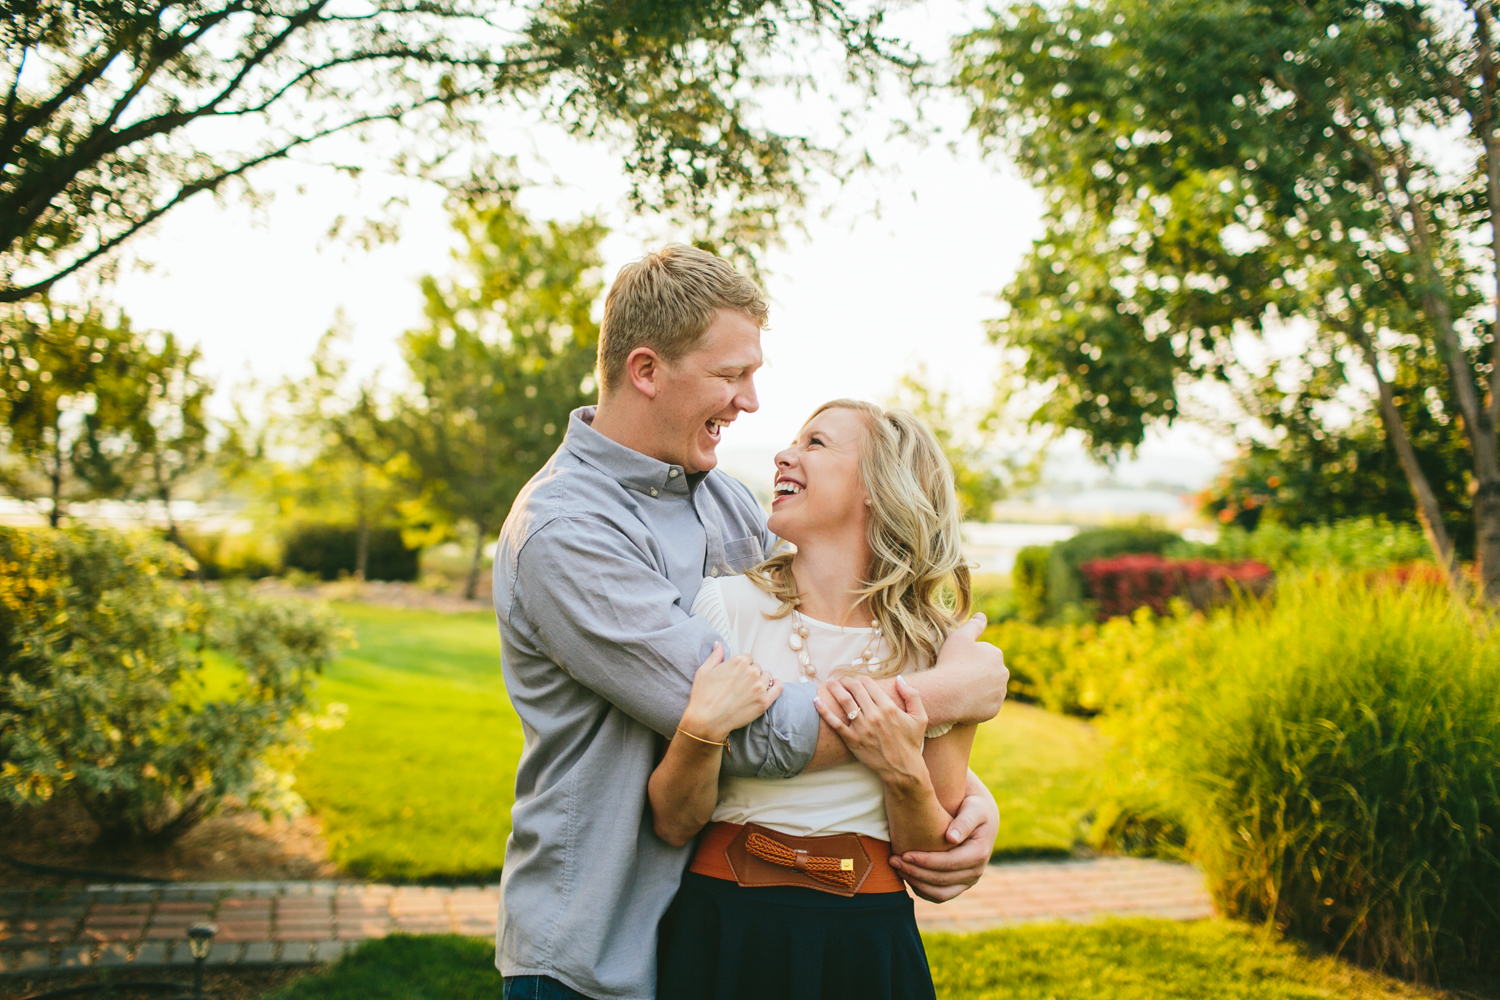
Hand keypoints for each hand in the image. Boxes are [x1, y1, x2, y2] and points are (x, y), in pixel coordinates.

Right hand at [679, 643, 780, 742]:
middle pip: (757, 668)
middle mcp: (751, 671)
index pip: (748, 658)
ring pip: (767, 678)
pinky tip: (772, 687)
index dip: (742, 667)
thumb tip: (719, 644)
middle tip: (741, 686)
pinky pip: (778, 688)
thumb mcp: (703, 671)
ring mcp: (759, 687)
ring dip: (761, 682)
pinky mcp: (764, 702)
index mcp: (738, 661)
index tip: (737, 676)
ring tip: (750, 691)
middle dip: (751, 675)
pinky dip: (777, 686)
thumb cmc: (702, 696)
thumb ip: (715, 656)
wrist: (706, 720)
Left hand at [813, 676, 927, 787]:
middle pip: (854, 689)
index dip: (859, 677)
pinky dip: (824, 711)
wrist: (903, 769)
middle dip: (845, 680)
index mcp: (889, 707)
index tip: (855, 678)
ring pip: (844, 701)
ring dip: (834, 689)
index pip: (868, 684)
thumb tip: (899, 678)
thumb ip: (911, 695)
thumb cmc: (911, 743)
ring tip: (829, 684)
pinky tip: (816, 701)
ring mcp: (862, 728)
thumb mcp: (920, 717)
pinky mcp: (852, 740)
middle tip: (840, 679)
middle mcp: (874, 715)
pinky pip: (835, 723)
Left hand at [890, 771, 997, 901]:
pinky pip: (938, 895)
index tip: (904, 854)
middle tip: (892, 860)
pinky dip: (921, 888)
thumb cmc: (974, 806)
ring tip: (896, 868)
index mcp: (979, 853)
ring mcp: (968, 880)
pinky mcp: (959, 883)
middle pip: (941, 881)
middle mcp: (976, 871)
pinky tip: (905, 874)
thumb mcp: (974, 808)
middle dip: (915, 872)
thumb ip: (964, 821)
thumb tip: (951, 838)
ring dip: (916, 883)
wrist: (980, 813)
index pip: (949, 863)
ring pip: (939, 893)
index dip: (925, 861)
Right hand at [935, 613, 1008, 723]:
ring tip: (960, 690)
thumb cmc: (952, 663)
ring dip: (979, 688)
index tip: (957, 662)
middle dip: (977, 673)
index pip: (984, 654)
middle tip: (957, 676)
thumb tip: (982, 616)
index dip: (968, 657)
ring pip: (989, 689)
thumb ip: (973, 625)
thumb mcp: (959, 636)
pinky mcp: (994, 710)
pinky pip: (986, 705)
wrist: (947, 694)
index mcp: (996, 654)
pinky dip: (978, 703)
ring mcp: (1000, 693)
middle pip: (988, 672)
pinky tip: (964, 701)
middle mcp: (1003, 673)